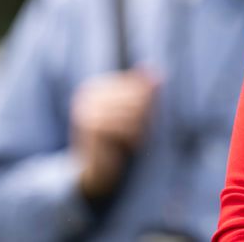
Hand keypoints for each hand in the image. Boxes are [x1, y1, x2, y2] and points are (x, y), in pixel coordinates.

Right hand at [70, 69, 158, 199]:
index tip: (144, 119)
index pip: (135, 85)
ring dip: (140, 130)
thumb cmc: (115, 140)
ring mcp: (87, 110)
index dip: (147, 103)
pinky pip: (126, 127)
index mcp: (95, 87)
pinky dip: (133, 139)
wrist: (93, 172)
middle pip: (136, 97)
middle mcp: (88, 95)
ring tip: (133, 141)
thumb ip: (139, 91)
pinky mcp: (91, 127)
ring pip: (134, 112)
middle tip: (141, 133)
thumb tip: (156, 71)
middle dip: (144, 117)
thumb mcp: (127, 113)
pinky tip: (128, 147)